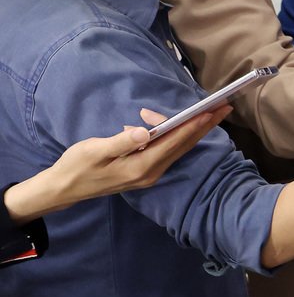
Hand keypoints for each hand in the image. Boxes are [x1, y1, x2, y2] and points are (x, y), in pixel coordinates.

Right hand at [6, 106, 230, 222]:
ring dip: (190, 129)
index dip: (195, 125)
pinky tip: (163, 122)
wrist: (65, 189)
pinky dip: (171, 135)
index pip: (175, 142)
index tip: (213, 110)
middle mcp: (151, 172)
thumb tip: (145, 131)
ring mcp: (150, 173)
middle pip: (184, 145)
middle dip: (205, 126)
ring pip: (178, 148)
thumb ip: (121, 141)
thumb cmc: (77, 166)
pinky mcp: (145, 171)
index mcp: (141, 167)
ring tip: (202, 110)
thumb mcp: (95, 150)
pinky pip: (166, 150)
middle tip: (224, 107)